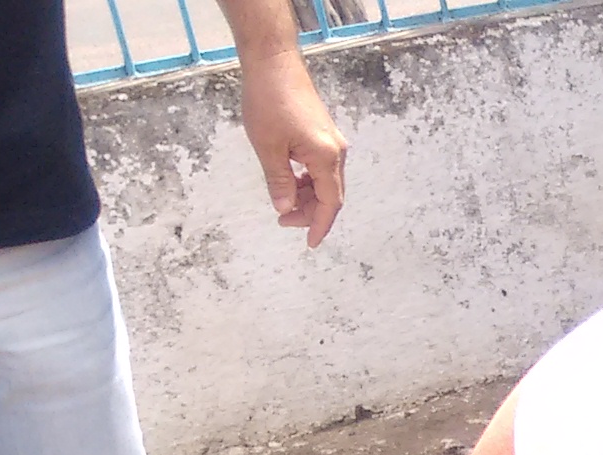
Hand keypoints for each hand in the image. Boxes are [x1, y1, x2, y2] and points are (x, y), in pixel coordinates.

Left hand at [239, 56, 348, 246]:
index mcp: (325, 157)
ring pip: (326, 181)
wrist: (273, 62)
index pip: (330, 203)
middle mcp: (335, 151)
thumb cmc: (268, 101)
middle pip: (331, 195)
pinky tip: (290, 180)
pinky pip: (321, 167)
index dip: (320, 226)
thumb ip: (279, 182)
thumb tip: (285, 209)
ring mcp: (331, 141)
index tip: (309, 243)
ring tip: (283, 202)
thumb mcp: (267, 147)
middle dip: (310, 212)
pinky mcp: (322, 133)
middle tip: (282, 220)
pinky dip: (308, 180)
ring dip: (308, 197)